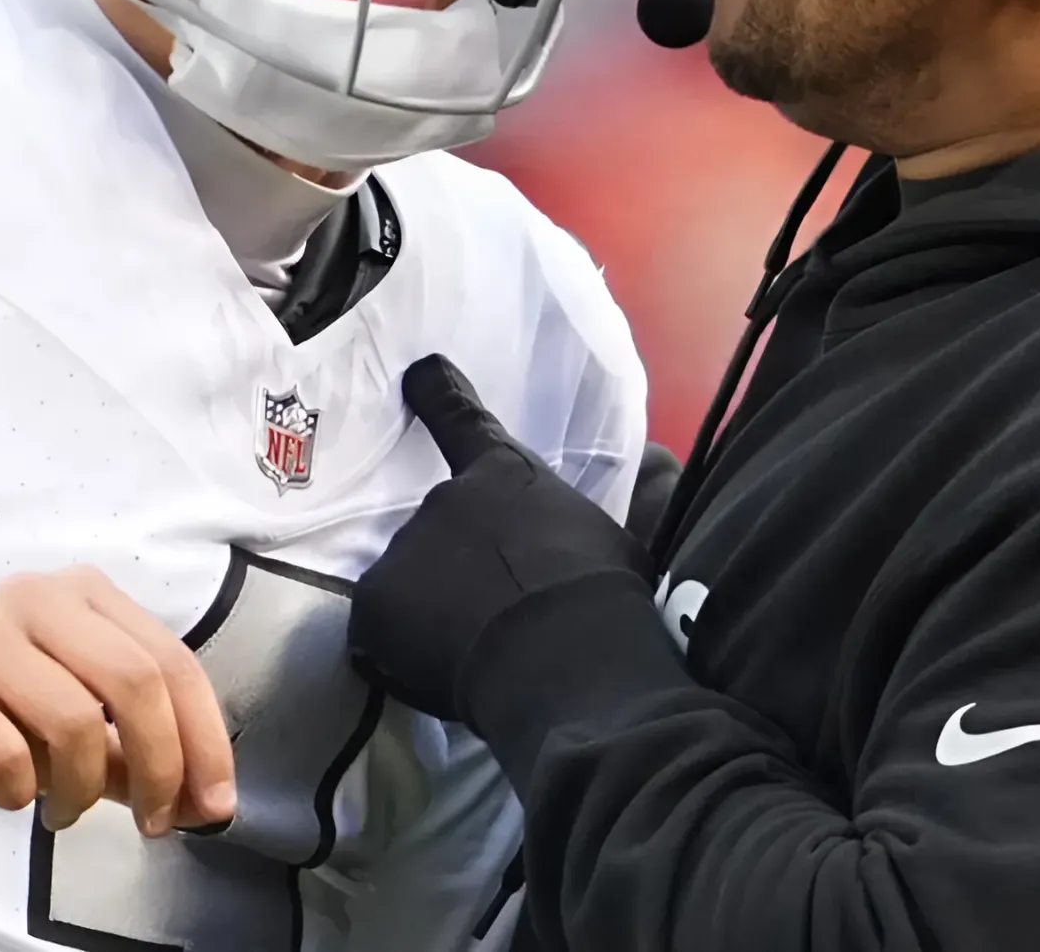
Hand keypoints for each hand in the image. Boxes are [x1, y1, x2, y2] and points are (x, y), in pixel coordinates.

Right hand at [0, 565, 235, 835]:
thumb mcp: (57, 722)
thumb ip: (125, 749)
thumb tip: (196, 796)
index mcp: (86, 595)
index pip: (173, 661)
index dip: (204, 737)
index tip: (214, 803)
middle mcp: (42, 596)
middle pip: (138, 682)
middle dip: (161, 766)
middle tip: (154, 823)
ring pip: (77, 718)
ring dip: (82, 789)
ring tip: (62, 812)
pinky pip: (4, 747)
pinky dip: (20, 789)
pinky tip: (11, 797)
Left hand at [349, 355, 653, 726]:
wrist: (562, 656)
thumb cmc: (603, 591)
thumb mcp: (622, 536)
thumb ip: (627, 503)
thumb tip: (664, 464)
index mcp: (503, 472)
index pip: (461, 419)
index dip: (437, 393)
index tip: (419, 374)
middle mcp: (444, 499)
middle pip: (440, 523)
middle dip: (461, 556)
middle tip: (497, 604)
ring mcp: (405, 548)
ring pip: (412, 576)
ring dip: (434, 600)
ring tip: (476, 644)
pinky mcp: (375, 603)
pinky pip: (384, 626)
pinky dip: (404, 643)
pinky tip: (442, 666)